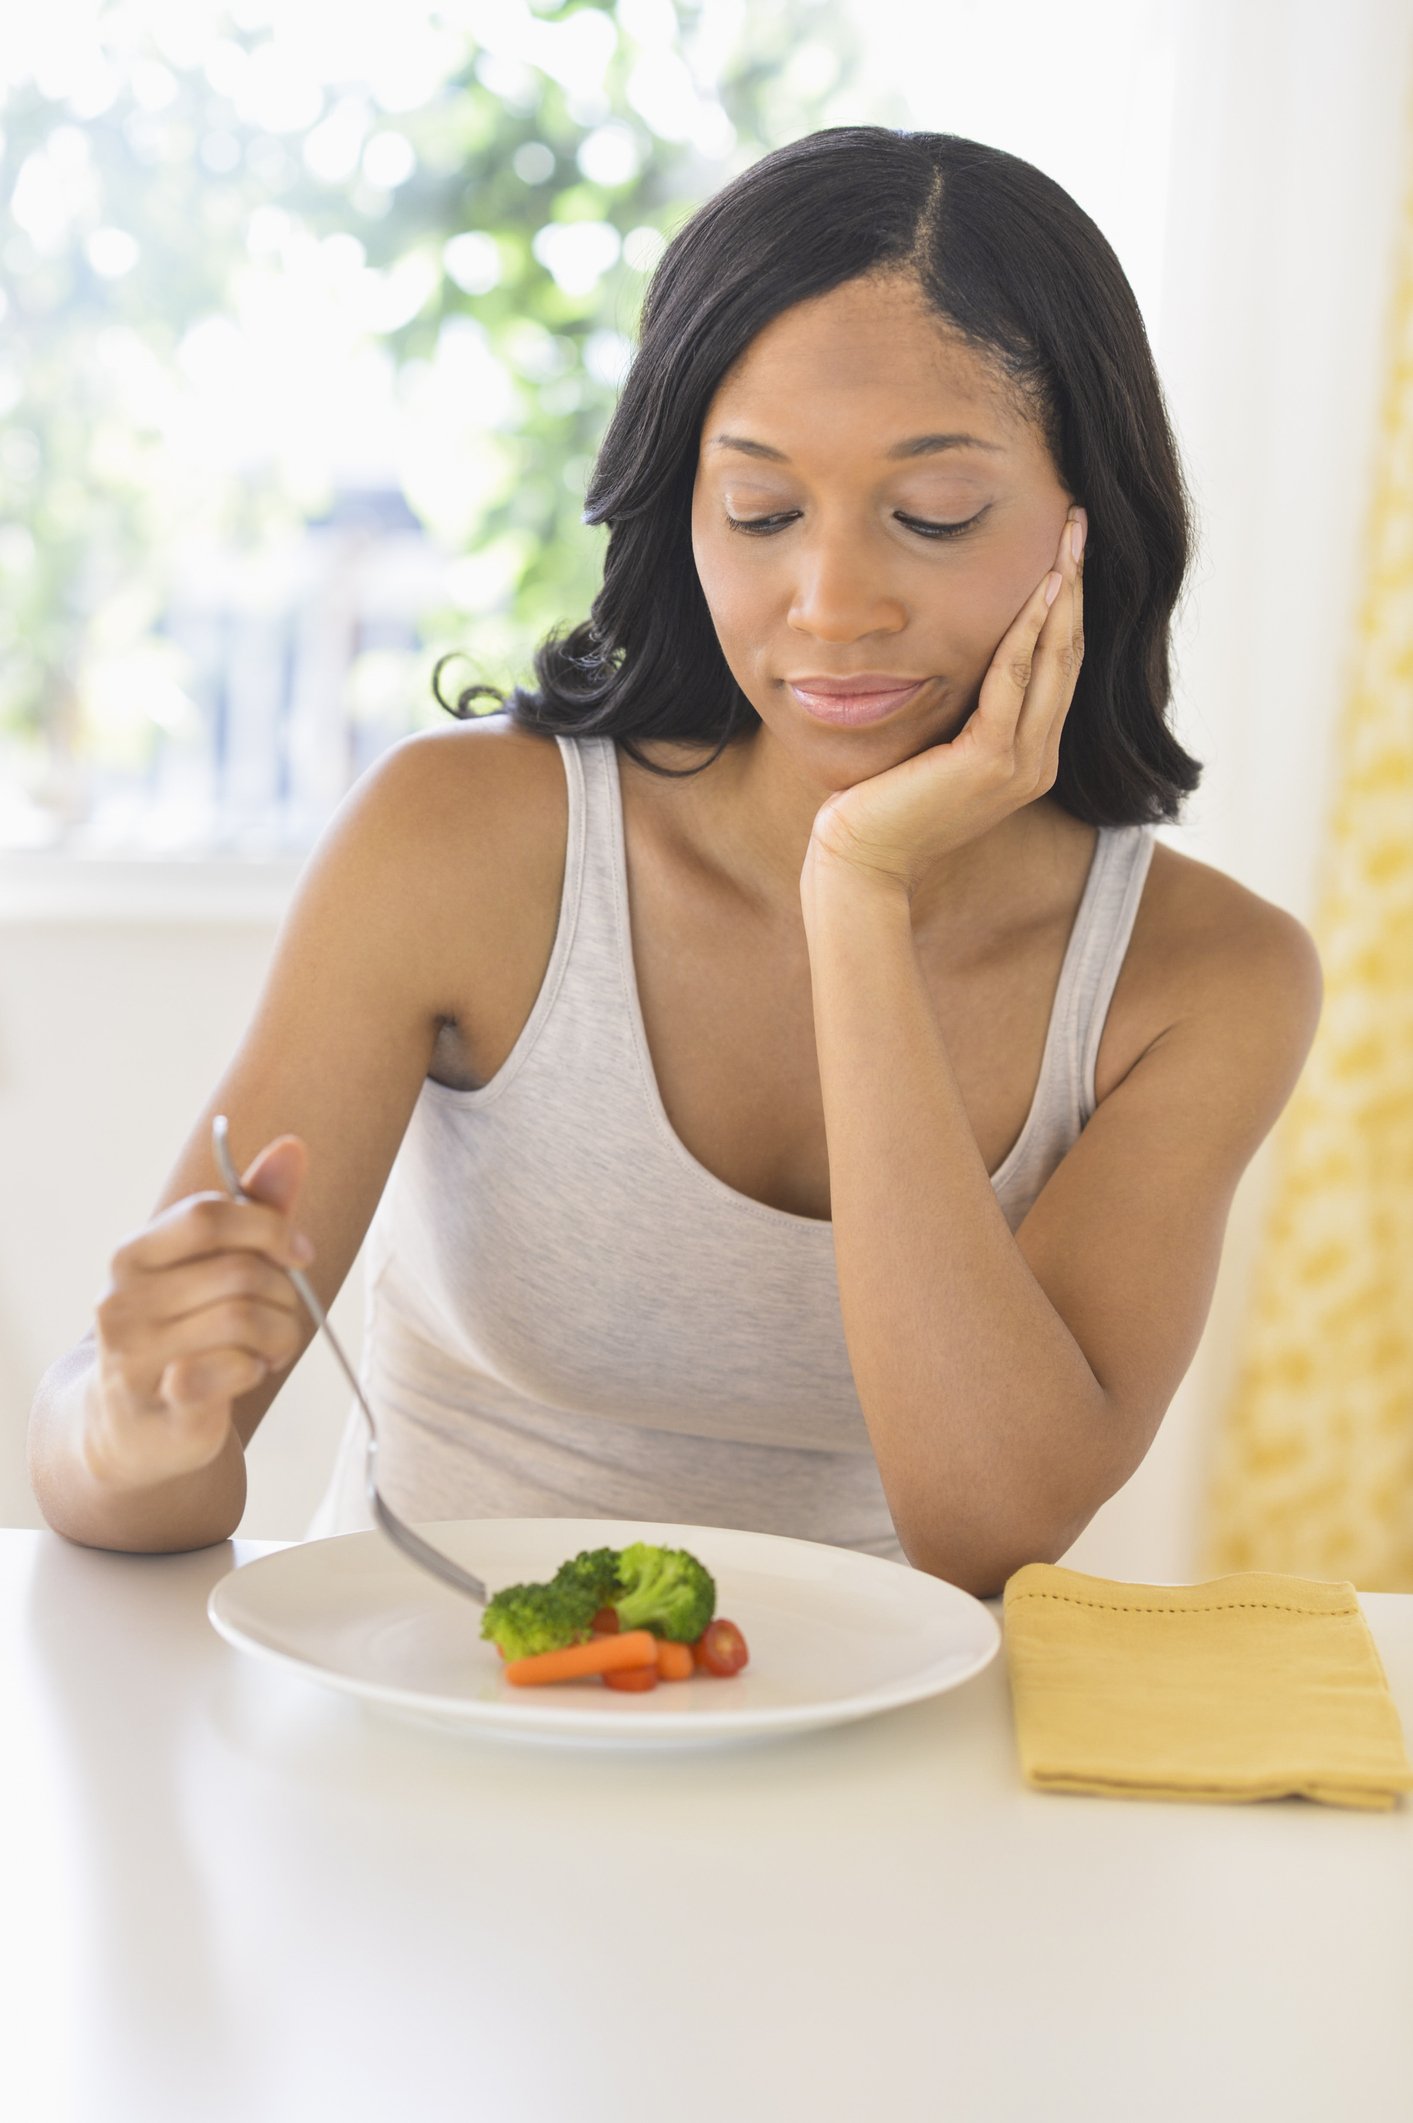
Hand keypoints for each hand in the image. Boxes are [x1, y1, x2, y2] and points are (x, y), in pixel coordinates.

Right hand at [86, 1133, 312, 1490]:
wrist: (135, 1427)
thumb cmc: (184, 1333)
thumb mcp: (215, 1267)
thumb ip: (255, 1209)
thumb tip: (293, 1145)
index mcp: (133, 1255)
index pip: (208, 1215)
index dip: (269, 1228)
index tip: (300, 1253)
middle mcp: (121, 1301)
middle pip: (238, 1270)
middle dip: (284, 1292)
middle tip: (285, 1315)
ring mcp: (133, 1354)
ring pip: (244, 1318)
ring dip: (281, 1333)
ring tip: (272, 1347)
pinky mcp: (159, 1401)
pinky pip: (235, 1367)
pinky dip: (256, 1368)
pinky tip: (246, 1373)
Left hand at [803, 505, 1086, 902]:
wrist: (859, 857)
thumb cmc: (881, 801)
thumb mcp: (933, 747)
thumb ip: (961, 710)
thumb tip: (957, 654)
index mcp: (1028, 757)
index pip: (1058, 668)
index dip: (1067, 605)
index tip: (1066, 548)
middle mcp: (1036, 761)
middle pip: (1069, 656)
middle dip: (1075, 585)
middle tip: (1080, 522)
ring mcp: (1020, 765)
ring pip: (1054, 663)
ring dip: (1062, 596)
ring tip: (1068, 540)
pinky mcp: (990, 762)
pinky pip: (1015, 682)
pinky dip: (1026, 633)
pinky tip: (1035, 590)